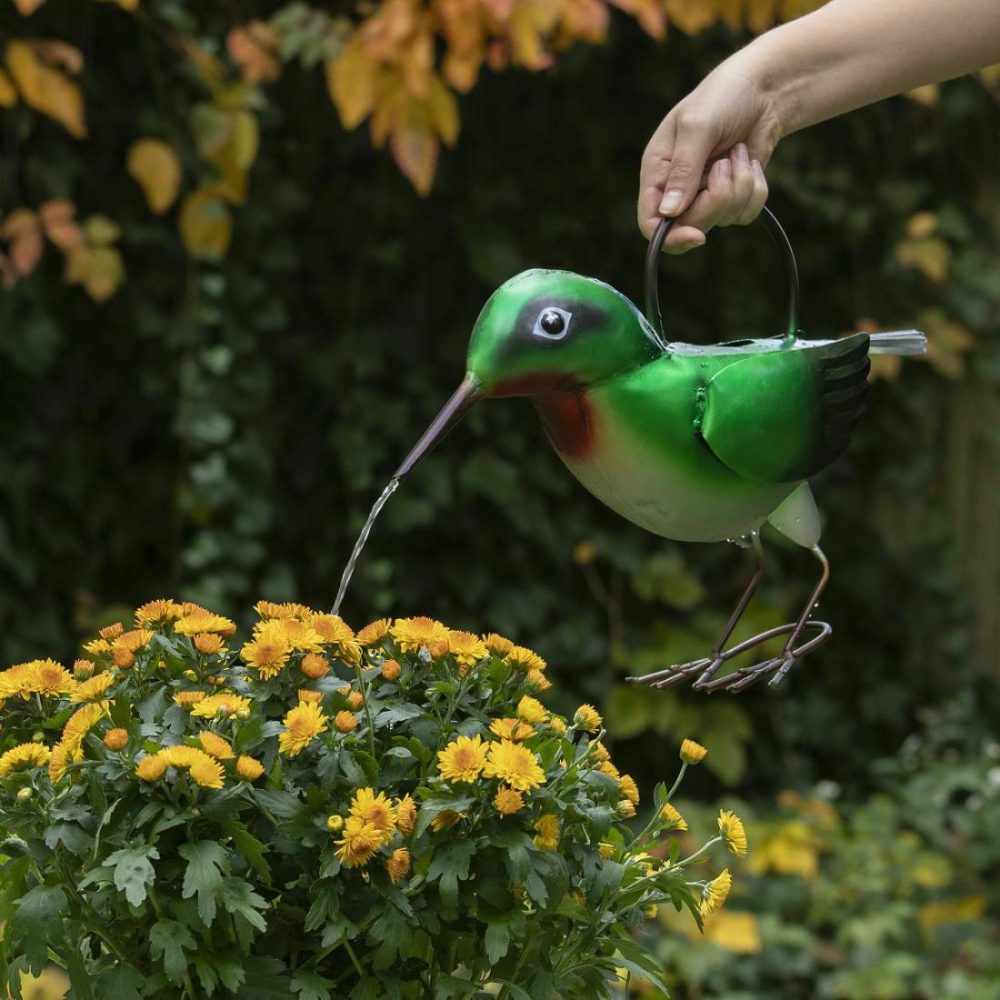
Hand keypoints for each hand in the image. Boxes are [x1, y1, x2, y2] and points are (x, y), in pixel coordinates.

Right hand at [638, 58, 781, 251]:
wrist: (763, 90)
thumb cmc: (723, 97)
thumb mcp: (698, 126)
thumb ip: (683, 169)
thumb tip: (669, 212)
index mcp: (657, 173)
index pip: (650, 222)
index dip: (669, 237)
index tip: (697, 236)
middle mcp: (678, 190)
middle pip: (690, 226)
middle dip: (716, 199)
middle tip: (725, 164)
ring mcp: (706, 196)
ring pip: (722, 219)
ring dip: (740, 185)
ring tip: (738, 152)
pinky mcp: (733, 197)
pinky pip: (746, 214)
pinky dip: (755, 189)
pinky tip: (750, 162)